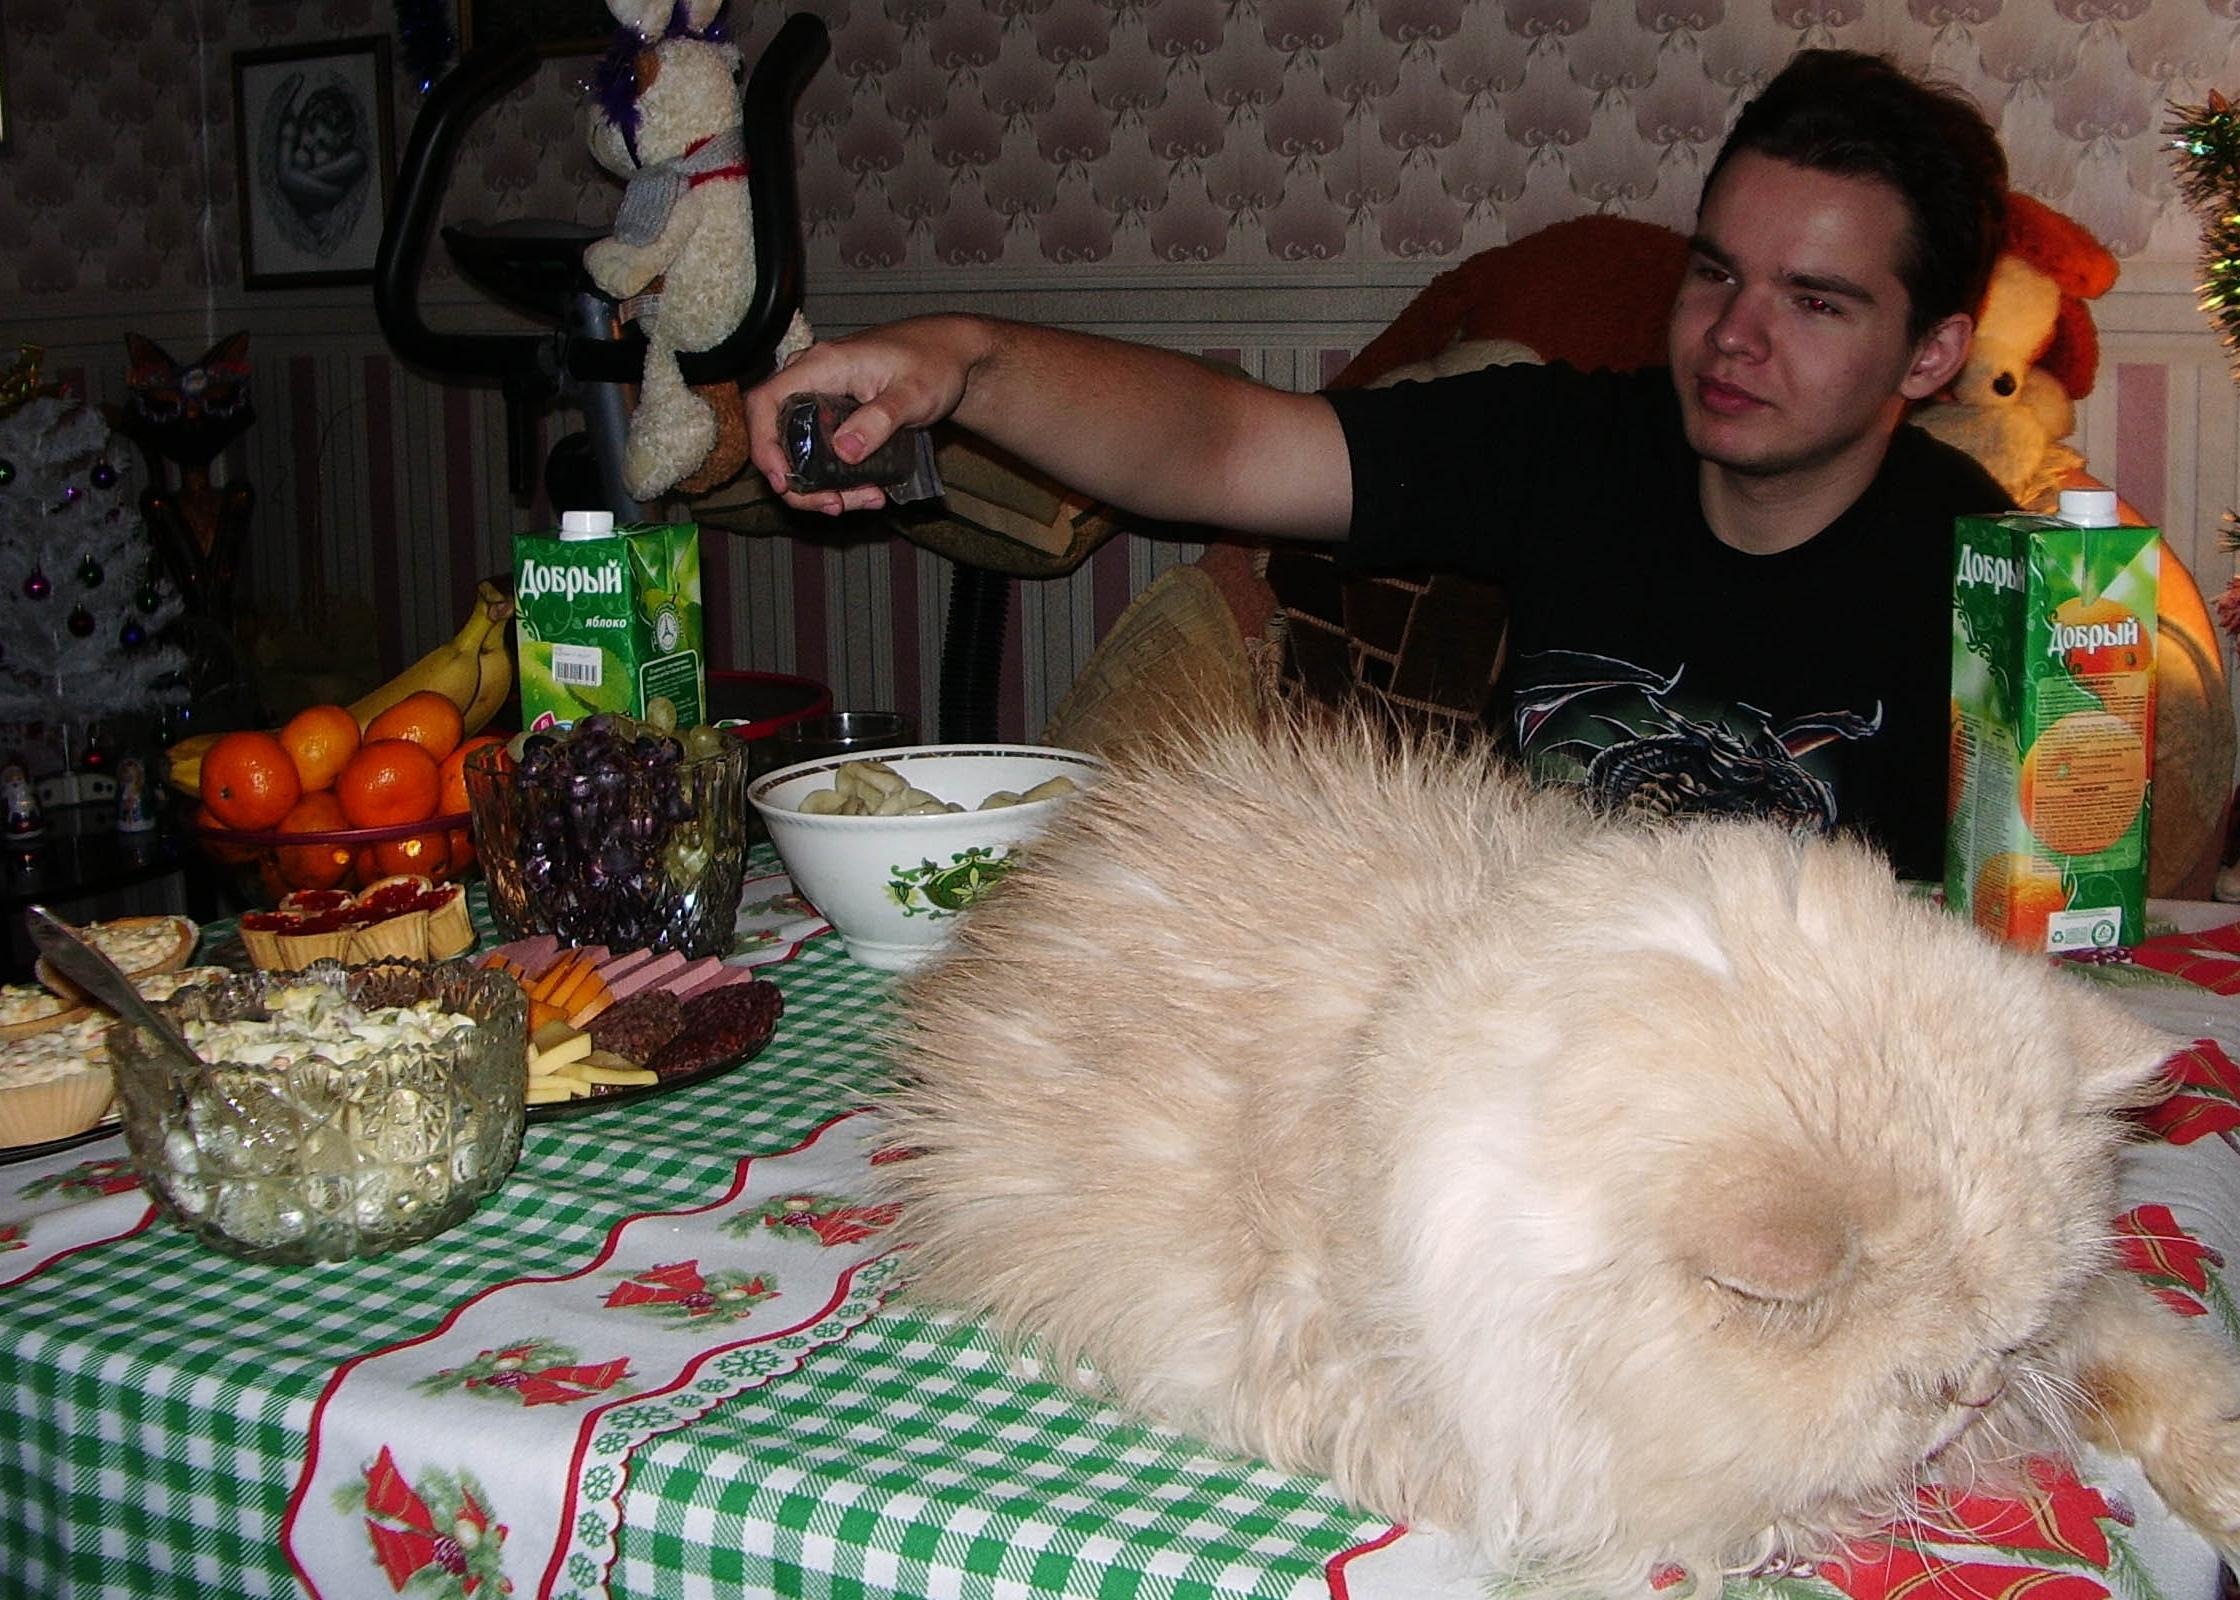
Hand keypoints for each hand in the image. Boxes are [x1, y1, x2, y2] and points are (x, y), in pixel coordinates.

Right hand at [742, 317, 985, 515]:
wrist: (950, 356)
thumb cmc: (934, 363)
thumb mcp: (913, 394)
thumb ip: (879, 420)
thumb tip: (844, 452)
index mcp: (822, 365)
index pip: (765, 402)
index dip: (763, 445)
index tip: (783, 482)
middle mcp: (811, 379)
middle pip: (777, 436)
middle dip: (800, 482)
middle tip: (836, 505)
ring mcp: (819, 397)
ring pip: (800, 450)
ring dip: (822, 486)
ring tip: (867, 499)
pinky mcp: (831, 414)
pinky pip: (819, 451)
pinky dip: (837, 478)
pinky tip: (869, 491)